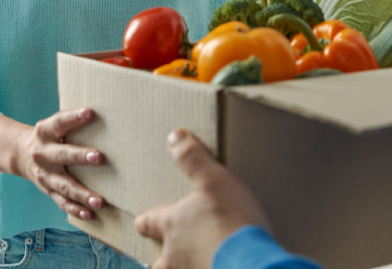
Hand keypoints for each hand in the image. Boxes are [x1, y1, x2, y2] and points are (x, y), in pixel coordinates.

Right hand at [14, 107, 105, 219]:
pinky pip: (62, 202)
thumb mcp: (53, 125)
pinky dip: (76, 209)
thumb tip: (107, 113)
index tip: (89, 112)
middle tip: (99, 157)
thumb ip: (72, 122)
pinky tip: (90, 213)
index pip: (59, 122)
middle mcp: (42, 153)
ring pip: (64, 185)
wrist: (20, 154)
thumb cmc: (49, 136)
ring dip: (82, 194)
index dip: (73, 117)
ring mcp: (44, 174)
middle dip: (80, 156)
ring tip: (100, 200)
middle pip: (62, 155)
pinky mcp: (48, 190)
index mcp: (45, 131)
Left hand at [134, 129, 270, 268]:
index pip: (148, 223)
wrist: (250, 262)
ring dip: (184, 267)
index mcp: (173, 225)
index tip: (141, 221)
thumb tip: (174, 136)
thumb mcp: (213, 179)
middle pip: (158, 263)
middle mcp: (177, 254)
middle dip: (160, 260)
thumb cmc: (230, 219)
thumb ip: (193, 158)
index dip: (145, 221)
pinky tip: (219, 265)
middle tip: (163, 258)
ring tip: (195, 262)